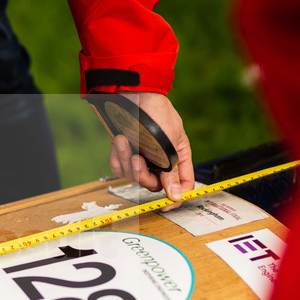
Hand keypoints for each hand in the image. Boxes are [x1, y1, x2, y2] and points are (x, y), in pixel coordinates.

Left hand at [108, 91, 192, 210]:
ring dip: (126, 159)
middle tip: (138, 158)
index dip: (175, 196)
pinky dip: (117, 156)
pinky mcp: (124, 153)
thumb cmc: (156, 114)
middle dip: (143, 174)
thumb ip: (171, 171)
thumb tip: (177, 195)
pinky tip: (119, 140)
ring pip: (133, 176)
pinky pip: (119, 167)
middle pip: (153, 184)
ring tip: (124, 140)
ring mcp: (141, 157)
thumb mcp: (168, 143)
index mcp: (178, 157)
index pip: (181, 185)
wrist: (131, 94)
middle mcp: (160, 160)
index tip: (166, 205)